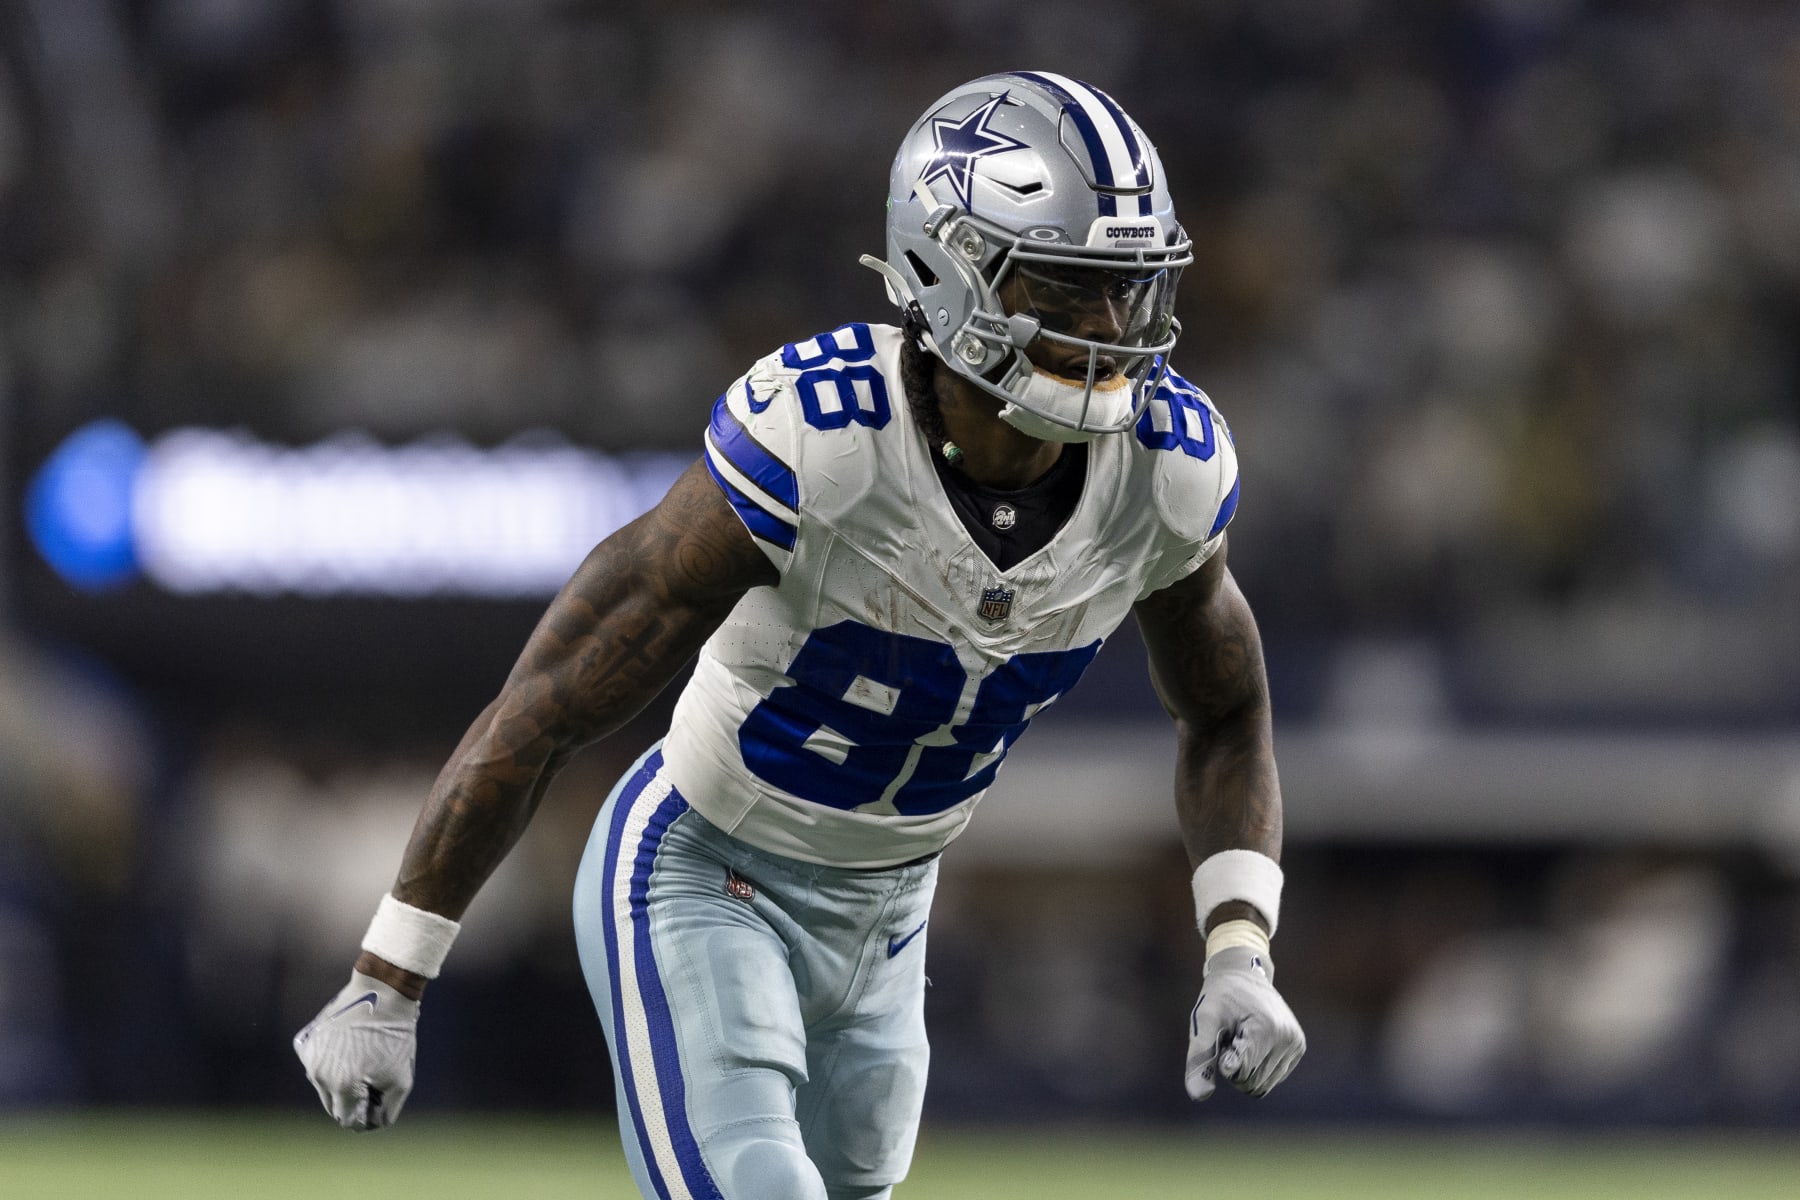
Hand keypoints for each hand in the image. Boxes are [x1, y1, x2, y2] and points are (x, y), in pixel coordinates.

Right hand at [293, 970, 420, 1129]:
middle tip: (375, 1078)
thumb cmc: (395, 1036)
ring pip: (325, 1086)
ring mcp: (309, 1057)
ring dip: (342, 1081)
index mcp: (341, 1086)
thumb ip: (386, 1111)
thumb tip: (370, 1125)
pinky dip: (332, 1062)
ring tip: (364, 1058)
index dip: (367, 1115)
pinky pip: (318, 1064)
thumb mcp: (401, 1079)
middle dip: (354, 1100)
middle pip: (334, 1106)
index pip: (348, 1120)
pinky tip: (349, 1046)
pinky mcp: (305, 1042)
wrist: (381, 991)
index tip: (380, 1099)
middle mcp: (318, 1075)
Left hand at [1185, 946, 1304, 1099]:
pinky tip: (1253, 1040)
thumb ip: (1199, 1059)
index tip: (1225, 1037)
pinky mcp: (1298, 1047)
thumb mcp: (1203, 1022)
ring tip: (1243, 1038)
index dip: (1224, 1060)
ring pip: (1262, 1085)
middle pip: (1252, 1083)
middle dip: (1234, 1067)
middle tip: (1232, 1037)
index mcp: (1265, 1030)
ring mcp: (1296, 1044)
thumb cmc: (1220, 997)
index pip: (1239, 1074)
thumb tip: (1198, 1096)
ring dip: (1246, 1069)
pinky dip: (1258, 1066)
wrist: (1244, 973)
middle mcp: (1287, 1038)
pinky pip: (1272, 1078)